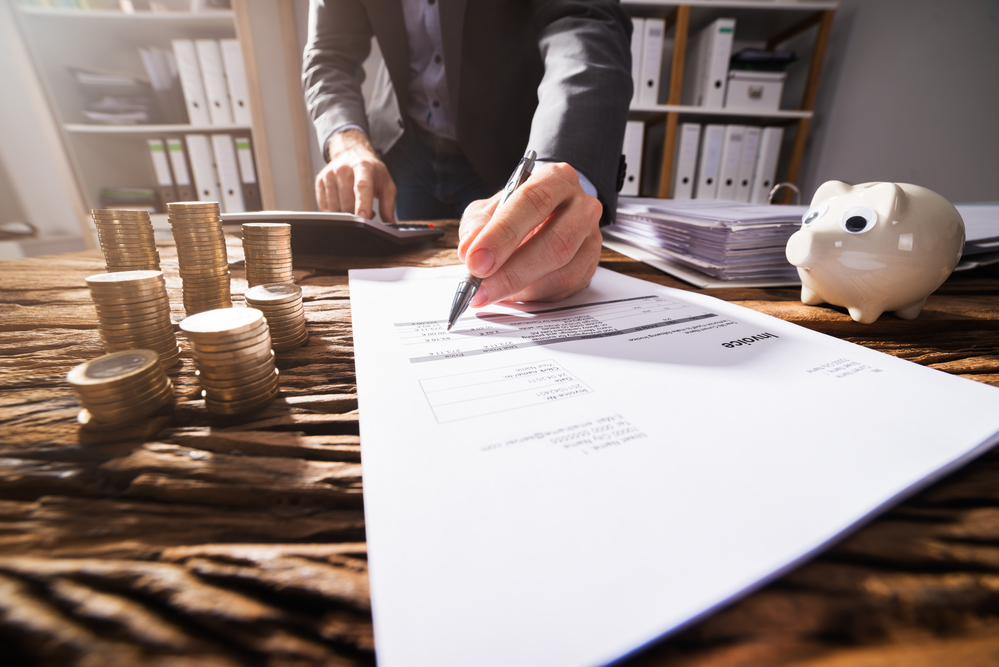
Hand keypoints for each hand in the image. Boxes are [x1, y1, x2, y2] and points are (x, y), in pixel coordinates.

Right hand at [316, 128, 396, 221]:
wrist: (352, 154)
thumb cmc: (371, 172)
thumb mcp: (386, 184)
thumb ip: (388, 204)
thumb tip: (390, 223)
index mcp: (363, 167)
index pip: (362, 187)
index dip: (362, 204)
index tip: (363, 218)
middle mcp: (343, 169)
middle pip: (347, 203)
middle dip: (357, 215)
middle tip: (366, 212)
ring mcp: (329, 175)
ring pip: (335, 208)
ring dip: (346, 214)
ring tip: (355, 206)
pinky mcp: (319, 181)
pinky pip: (325, 207)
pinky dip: (335, 211)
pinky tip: (343, 204)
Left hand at [457, 162, 602, 305]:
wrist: (545, 214)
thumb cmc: (517, 210)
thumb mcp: (489, 208)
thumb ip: (477, 225)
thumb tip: (469, 251)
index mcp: (555, 179)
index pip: (533, 202)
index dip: (503, 234)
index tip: (476, 260)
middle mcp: (581, 206)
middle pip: (555, 241)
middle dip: (511, 271)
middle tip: (479, 288)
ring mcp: (590, 238)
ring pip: (563, 271)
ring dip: (521, 288)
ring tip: (490, 292)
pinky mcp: (591, 265)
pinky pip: (565, 289)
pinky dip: (533, 295)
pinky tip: (512, 293)